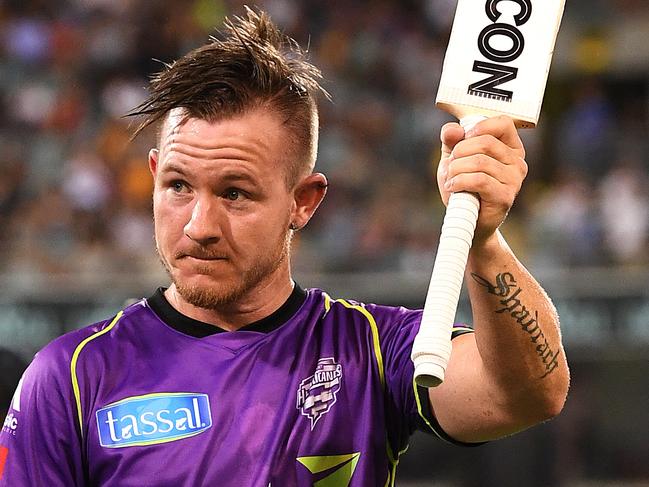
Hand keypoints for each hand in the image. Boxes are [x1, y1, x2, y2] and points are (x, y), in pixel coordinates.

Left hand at [437, 115, 526, 245]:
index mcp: (510, 148)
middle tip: (451, 166)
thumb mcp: (455, 159)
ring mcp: (514, 180)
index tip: (463, 139)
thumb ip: (452, 141)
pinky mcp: (505, 196)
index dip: (479, 127)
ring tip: (451, 179)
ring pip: (479, 161)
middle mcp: (517, 162)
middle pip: (485, 142)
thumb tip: (452, 129)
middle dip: (459, 152)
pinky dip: (459, 181)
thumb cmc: (464, 188)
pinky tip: (453, 187)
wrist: (467, 221)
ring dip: (456, 169)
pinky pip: (479, 180)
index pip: (503, 123)